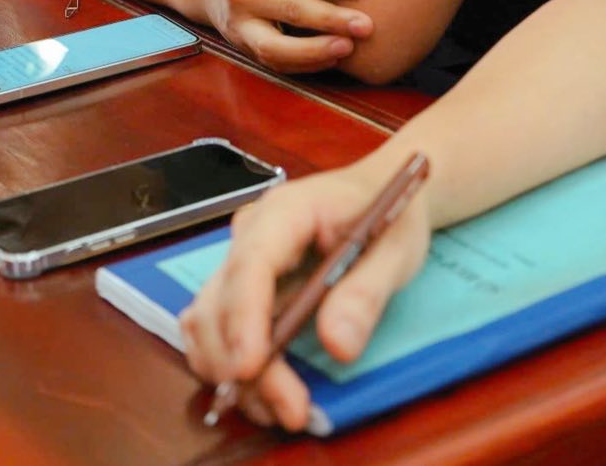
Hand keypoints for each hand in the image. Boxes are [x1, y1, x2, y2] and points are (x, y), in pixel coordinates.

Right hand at [181, 158, 432, 431]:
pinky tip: (268, 393)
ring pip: (207, 321)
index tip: (251, 367)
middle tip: (290, 410)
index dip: (245, 318)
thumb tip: (338, 345)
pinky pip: (218, 329)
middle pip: (219, 301)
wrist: (385, 194)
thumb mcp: (397, 249)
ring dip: (232, 372)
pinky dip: (233, 365)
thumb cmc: (391, 213)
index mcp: (287, 211)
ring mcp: (241, 260)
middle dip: (242, 362)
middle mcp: (251, 234)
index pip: (251, 263)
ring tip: (283, 409)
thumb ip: (367, 293)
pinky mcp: (243, 287)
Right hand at [194, 0, 370, 71]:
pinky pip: (276, 62)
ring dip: (315, 50)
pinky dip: (305, 63)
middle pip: (289, 8)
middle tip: (365, 25)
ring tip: (348, 48)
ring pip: (276, 45)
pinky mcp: (244, 47)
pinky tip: (334, 57)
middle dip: (329, 19)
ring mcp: (239, 23)